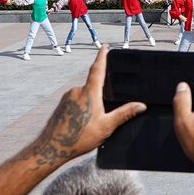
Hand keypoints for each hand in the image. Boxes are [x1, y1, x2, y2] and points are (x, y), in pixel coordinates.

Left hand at [30, 47, 144, 166]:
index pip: (98, 68)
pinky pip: (76, 101)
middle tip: (102, 114)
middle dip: (100, 96)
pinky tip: (82, 124)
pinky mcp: (62, 104)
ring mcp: (67, 96)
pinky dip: (82, 109)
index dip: (103, 56)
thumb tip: (141, 106)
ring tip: (91, 124)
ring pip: (84, 95)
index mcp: (89, 92)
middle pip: (93, 86)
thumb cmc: (79, 138)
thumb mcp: (106, 126)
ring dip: (90, 105)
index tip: (105, 47)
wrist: (52, 147)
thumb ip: (124, 114)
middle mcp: (77, 90)